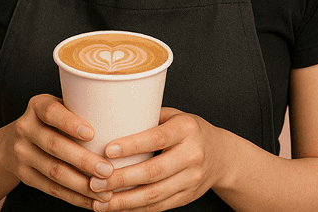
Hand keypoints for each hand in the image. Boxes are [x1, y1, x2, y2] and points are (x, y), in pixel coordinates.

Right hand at [0, 93, 114, 207]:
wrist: (13, 142)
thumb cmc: (53, 120)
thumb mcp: (60, 106)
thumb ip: (81, 108)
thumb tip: (126, 116)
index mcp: (37, 106)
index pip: (52, 112)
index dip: (70, 123)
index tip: (92, 133)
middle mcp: (25, 128)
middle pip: (55, 146)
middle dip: (83, 160)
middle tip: (108, 170)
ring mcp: (22, 153)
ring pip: (54, 171)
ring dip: (82, 185)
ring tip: (105, 191)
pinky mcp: (24, 176)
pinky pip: (52, 189)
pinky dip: (74, 197)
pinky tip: (92, 201)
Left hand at [88, 108, 227, 211]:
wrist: (222, 156)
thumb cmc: (189, 130)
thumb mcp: (175, 116)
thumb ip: (149, 117)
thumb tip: (112, 115)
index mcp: (186, 129)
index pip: (157, 138)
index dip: (132, 145)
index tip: (108, 150)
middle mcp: (192, 155)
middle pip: (153, 172)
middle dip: (121, 179)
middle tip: (95, 181)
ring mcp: (191, 179)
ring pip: (154, 195)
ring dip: (124, 201)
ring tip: (100, 201)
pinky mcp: (187, 197)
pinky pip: (158, 207)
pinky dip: (135, 209)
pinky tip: (117, 207)